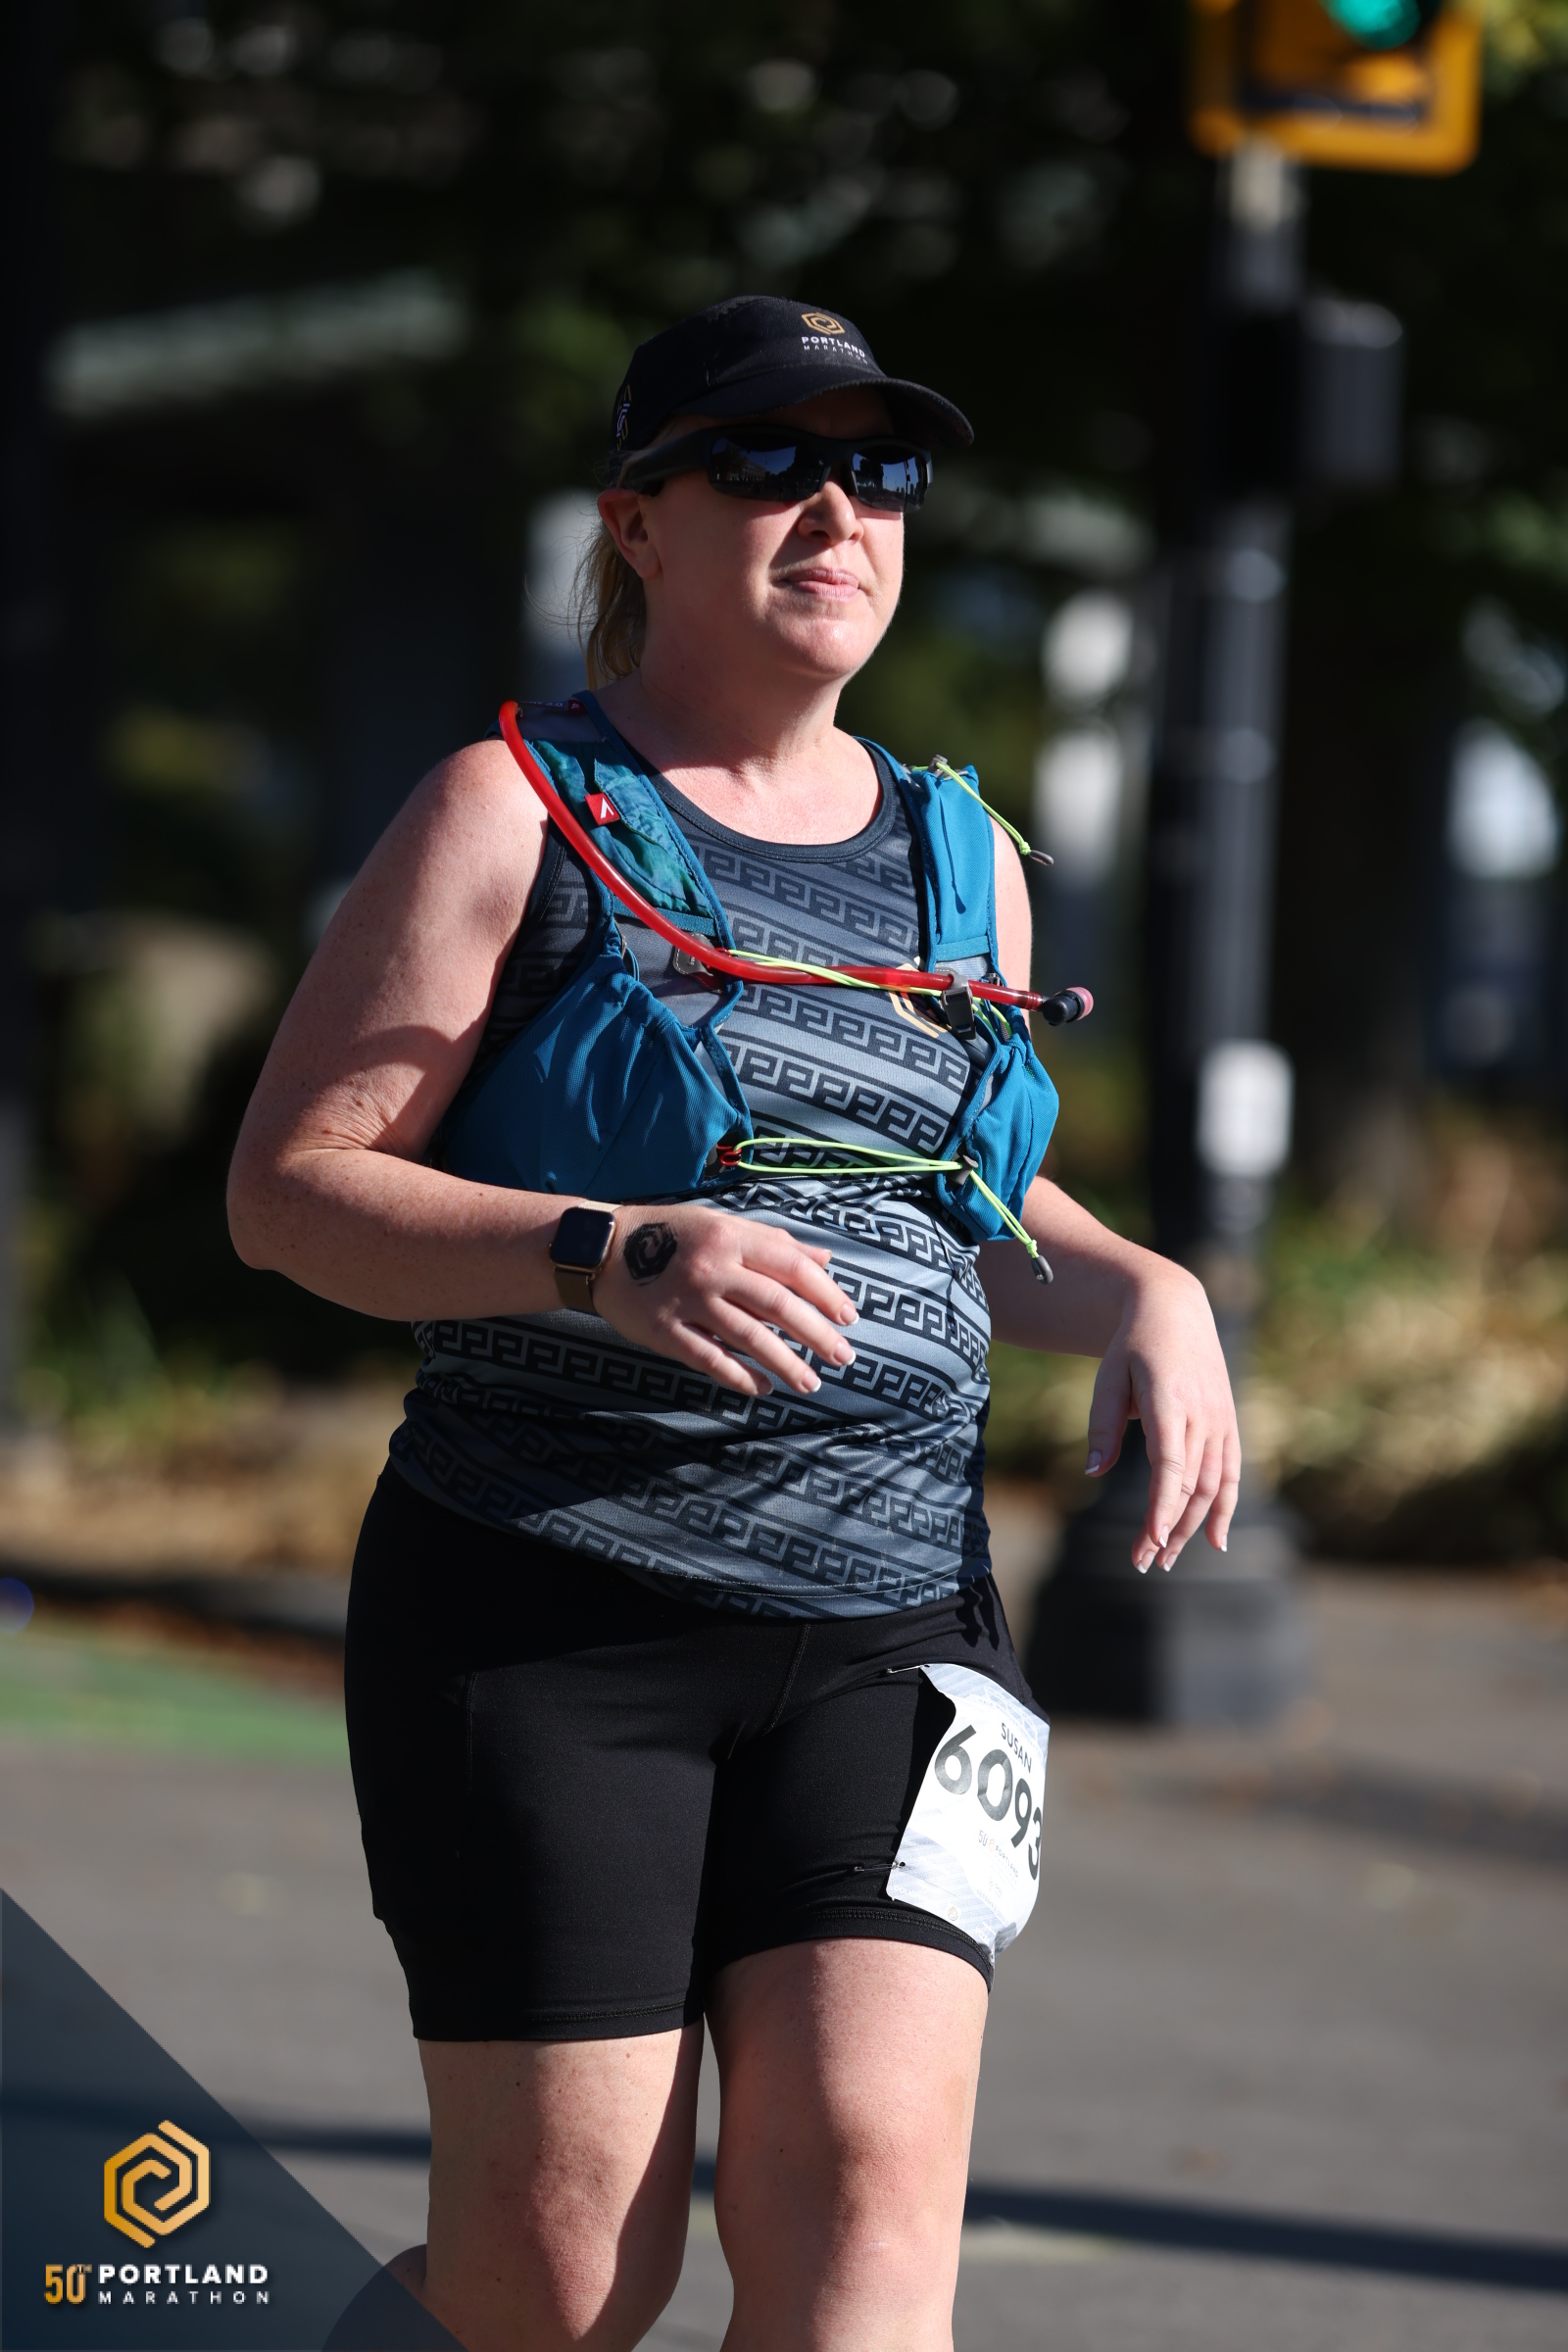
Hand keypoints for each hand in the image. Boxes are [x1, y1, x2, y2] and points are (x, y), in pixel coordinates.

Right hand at [593, 1201, 858, 1398]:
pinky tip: (763, 1387)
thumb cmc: (668, 1233)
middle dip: (817, 1334)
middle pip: (778, 1305)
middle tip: (843, 1356)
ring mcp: (687, 1301)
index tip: (849, 1317)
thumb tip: (824, 1259)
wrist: (600, 1249)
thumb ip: (772, 1242)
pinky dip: (740, 1377)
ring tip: (810, 1382)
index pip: (791, 1266)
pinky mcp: (664, 1331)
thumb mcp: (720, 1224)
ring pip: (749, 1337)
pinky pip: (710, 1359)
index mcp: (729, 1237)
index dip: (826, 1293)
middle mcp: (712, 1268)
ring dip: (786, 1363)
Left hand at [1083, 1261, 1240, 1571]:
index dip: (1161, 1507)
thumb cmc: (1131, 1345)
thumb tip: (1093, 1473)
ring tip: (1166, 1558)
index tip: (1149, 1541)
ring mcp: (1221, 1419)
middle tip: (1144, 1563)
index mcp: (1170, 1401)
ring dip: (1192, 1527)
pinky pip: (1231, 1472)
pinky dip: (1225, 1508)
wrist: (1174, 1308)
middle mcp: (1202, 1414)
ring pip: (1212, 1485)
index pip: (1169, 1466)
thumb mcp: (1107, 1377)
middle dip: (1166, 1528)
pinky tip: (1216, 1542)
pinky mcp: (1229, 1422)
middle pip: (1189, 1485)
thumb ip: (1103, 1425)